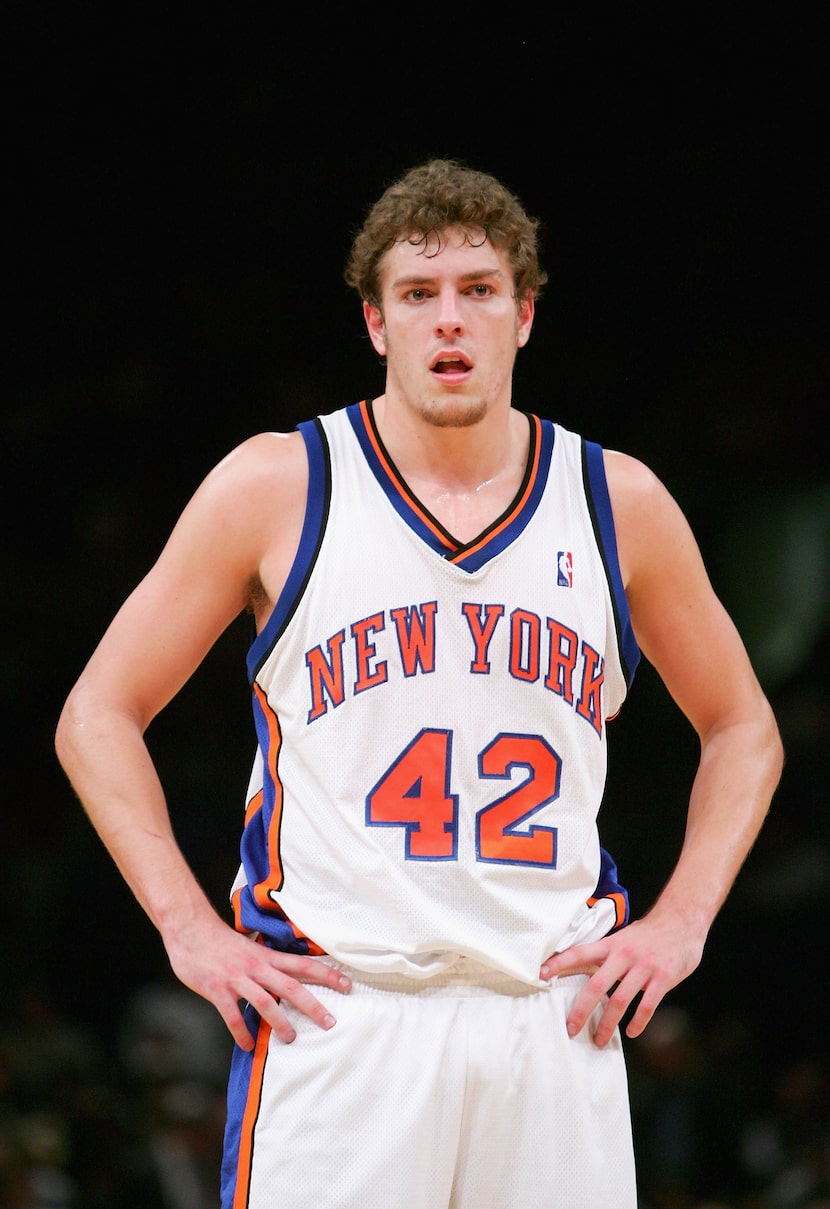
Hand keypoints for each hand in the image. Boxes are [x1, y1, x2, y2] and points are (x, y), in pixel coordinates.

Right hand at [164, 914, 351, 1049]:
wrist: (190, 929)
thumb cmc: (220, 941)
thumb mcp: (250, 948)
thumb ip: (266, 963)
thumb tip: (285, 978)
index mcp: (267, 957)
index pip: (303, 965)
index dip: (327, 975)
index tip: (347, 985)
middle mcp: (257, 967)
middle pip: (291, 987)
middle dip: (313, 1005)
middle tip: (331, 1022)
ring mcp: (237, 979)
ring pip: (265, 1003)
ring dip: (280, 1023)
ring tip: (292, 1039)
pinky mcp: (218, 989)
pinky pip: (232, 1015)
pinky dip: (241, 1032)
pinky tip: (247, 1045)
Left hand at [539, 913, 704, 1046]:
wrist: (682, 921)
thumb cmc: (649, 933)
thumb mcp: (623, 937)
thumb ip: (607, 954)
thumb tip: (583, 970)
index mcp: (611, 945)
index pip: (579, 953)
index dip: (559, 963)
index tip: (541, 975)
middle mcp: (624, 955)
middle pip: (596, 985)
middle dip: (581, 1009)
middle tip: (570, 1029)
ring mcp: (644, 967)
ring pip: (620, 1000)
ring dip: (608, 1024)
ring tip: (600, 1040)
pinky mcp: (663, 978)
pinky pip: (647, 1005)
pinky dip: (638, 1022)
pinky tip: (631, 1032)